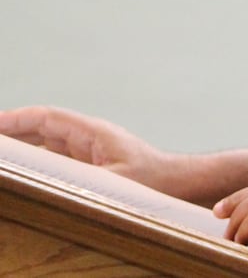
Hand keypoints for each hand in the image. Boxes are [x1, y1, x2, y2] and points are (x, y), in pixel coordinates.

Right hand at [0, 106, 179, 193]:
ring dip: (21, 145)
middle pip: (42, 127)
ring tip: (1, 157)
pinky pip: (54, 157)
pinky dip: (34, 160)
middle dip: (12, 131)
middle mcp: (87, 137)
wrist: (176, 183)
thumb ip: (85, 180)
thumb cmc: (152, 180)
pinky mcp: (89, 163)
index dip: (17, 119)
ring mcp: (87, 149)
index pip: (47, 118)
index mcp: (92, 133)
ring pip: (45, 142)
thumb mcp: (116, 182)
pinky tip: (21, 171)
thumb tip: (52, 181)